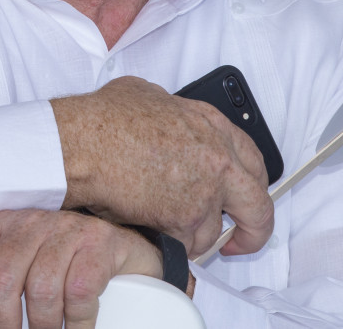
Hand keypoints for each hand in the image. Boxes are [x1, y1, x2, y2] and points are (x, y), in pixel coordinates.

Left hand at [0, 209, 167, 328]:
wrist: (124, 249)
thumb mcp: (25, 266)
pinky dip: (75, 322)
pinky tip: (76, 328)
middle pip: (1, 279)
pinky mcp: (99, 243)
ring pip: (40, 289)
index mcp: (1, 228)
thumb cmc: (65, 264)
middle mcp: (30, 223)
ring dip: (43, 327)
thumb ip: (0, 287)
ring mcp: (66, 230)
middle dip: (3, 325)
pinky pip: (78, 291)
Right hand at [51, 76, 273, 257]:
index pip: (255, 164)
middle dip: (252, 232)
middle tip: (239, 241)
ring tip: (162, 222)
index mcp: (214, 126)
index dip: (252, 188)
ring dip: (191, 235)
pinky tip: (149, 226)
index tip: (244, 201)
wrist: (84, 143)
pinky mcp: (183, 220)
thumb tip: (169, 120)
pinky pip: (184, 245)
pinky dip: (168, 242)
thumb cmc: (104, 119)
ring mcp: (204, 193)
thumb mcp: (150, 96)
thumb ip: (174, 113)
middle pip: (258, 209)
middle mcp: (218, 160)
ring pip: (212, 233)